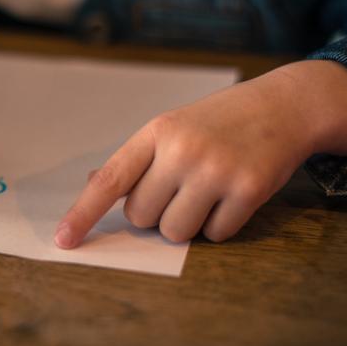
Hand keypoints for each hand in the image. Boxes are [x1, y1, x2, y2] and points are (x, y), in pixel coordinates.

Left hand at [54, 60, 346, 246]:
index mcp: (155, 132)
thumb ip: (136, 159)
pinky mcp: (248, 189)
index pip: (110, 181)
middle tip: (181, 187)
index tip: (63, 240)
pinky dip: (221, 225)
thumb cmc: (218, 121)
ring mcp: (215, 169)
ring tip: (207, 191)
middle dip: (157, 213)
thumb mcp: (172, 126)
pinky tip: (233, 195)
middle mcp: (181, 149)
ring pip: (174, 232)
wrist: (283, 105)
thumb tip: (92, 185)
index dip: (83, 214)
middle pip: (142, 217)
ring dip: (188, 223)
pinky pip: (215, 235)